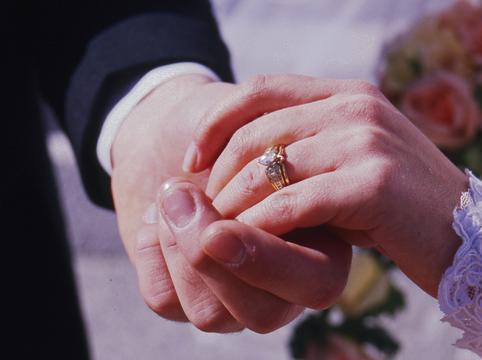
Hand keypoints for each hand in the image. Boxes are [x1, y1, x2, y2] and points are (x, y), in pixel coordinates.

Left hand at [111, 75, 350, 331]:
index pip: (316, 283)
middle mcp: (279, 281)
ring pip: (210, 315)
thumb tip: (237, 220)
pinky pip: (165, 301)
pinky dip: (151, 252)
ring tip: (171, 193)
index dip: (266, 260)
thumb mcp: (263, 128)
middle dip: (211, 260)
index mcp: (321, 248)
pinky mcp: (184, 296)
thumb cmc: (228, 125)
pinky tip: (156, 218)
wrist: (174, 129)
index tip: (220, 224)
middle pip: (262, 313)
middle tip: (182, 197)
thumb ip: (270, 160)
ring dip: (179, 247)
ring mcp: (233, 293)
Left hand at [183, 74, 468, 295]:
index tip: (191, 160)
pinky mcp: (373, 183)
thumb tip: (252, 156)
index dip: (217, 123)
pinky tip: (253, 240)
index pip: (262, 90)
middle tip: (203, 207)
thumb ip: (313, 144)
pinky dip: (264, 224)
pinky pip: (294, 202)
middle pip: (256, 130)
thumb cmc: (402, 206)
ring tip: (221, 229)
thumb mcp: (356, 160)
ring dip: (234, 203)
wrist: (467, 236)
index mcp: (349, 94)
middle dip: (218, 172)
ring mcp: (366, 141)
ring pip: (268, 168)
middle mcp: (356, 107)